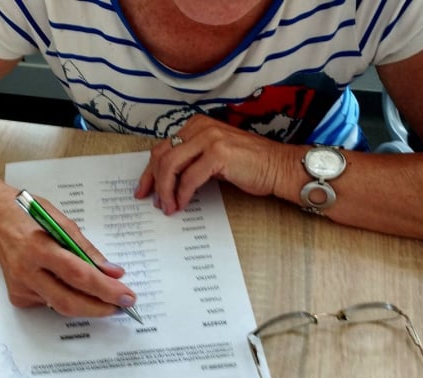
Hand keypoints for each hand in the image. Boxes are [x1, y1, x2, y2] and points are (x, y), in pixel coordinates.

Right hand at [0, 189, 136, 316]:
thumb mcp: (63, 221)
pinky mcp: (18, 296)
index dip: (105, 289)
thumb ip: (87, 249)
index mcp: (39, 247)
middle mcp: (27, 270)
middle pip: (69, 301)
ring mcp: (20, 286)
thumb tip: (113, 272)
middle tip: (122, 306)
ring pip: (60, 306)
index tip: (127, 296)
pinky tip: (71, 287)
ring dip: (88, 306)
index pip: (78, 275)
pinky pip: (50, 303)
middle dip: (100, 307)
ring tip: (107, 299)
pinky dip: (67, 297)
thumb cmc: (31, 215)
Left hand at [134, 114, 289, 213]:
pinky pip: (189, 177)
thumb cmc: (249, 165)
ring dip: (166, 190)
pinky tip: (182, 204)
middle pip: (162, 155)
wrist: (278, 167)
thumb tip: (166, 182)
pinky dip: (182, 194)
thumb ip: (191, 161)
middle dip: (153, 182)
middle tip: (152, 202)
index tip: (144, 190)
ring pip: (171, 165)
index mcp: (196, 125)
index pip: (162, 148)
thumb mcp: (213, 157)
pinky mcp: (219, 153)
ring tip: (168, 207)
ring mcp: (210, 138)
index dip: (149, 171)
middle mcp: (201, 127)